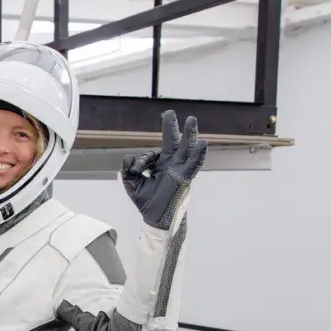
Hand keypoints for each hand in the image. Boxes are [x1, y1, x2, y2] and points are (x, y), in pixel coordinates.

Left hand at [120, 110, 207, 230]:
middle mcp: (171, 163)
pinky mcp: (185, 177)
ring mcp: (179, 169)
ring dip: (188, 135)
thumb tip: (128, 157)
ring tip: (191, 120)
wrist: (156, 218)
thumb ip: (128, 170)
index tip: (136, 169)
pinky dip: (199, 154)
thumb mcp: (132, 184)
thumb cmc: (146, 201)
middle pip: (172, 141)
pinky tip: (203, 143)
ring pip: (185, 148)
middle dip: (171, 127)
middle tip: (169, 112)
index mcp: (159, 164)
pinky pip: (194, 164)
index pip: (150, 155)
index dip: (142, 160)